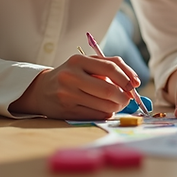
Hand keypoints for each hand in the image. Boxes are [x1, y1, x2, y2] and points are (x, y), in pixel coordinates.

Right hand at [11, 53, 141, 120]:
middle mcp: (71, 77)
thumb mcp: (86, 64)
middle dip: (124, 97)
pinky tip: (103, 110)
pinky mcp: (67, 111)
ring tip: (116, 104)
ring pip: (105, 106)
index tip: (135, 85)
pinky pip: (96, 115)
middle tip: (128, 99)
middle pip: (109, 90)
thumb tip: (134, 82)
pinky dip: (106, 114)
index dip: (127, 78)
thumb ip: (110, 66)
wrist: (42, 90)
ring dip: (117, 107)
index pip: (111, 68)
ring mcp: (68, 95)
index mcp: (78, 61)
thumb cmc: (72, 75)